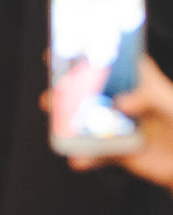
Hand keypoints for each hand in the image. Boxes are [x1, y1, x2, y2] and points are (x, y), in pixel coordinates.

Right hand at [62, 56, 172, 192]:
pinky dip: (84, 156)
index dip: (79, 55)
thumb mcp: (171, 102)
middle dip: (63, 92)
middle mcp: (118, 99)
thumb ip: (150, 95)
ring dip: (65, 123)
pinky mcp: (114, 149)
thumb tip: (121, 103)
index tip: (58, 54)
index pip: (103, 61)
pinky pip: (94, 152)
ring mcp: (113, 124)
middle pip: (83, 90)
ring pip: (82, 120)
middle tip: (53, 95)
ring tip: (58, 127)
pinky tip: (79, 159)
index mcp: (132, 79)